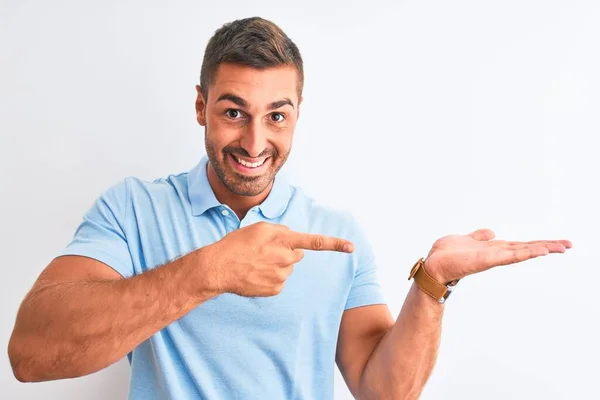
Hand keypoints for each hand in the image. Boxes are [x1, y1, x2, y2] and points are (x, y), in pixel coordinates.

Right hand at [204, 221, 353, 296]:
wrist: (218, 268)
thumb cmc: (237, 245)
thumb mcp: (259, 228)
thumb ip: (281, 231)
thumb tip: (293, 241)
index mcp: (283, 240)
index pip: (314, 242)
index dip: (334, 244)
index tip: (351, 247)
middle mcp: (286, 258)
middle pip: (297, 254)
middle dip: (286, 252)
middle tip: (264, 251)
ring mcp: (281, 276)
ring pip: (287, 268)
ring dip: (277, 264)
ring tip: (256, 262)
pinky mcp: (276, 289)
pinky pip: (280, 281)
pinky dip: (271, 277)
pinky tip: (256, 274)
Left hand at [423, 228, 571, 282]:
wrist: (433, 266)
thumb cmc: (446, 256)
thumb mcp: (465, 240)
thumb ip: (479, 237)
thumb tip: (491, 233)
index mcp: (492, 249)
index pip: (519, 245)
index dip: (537, 243)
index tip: (556, 243)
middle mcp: (495, 254)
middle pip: (525, 248)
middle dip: (547, 246)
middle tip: (568, 245)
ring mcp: (492, 258)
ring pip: (521, 252)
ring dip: (540, 248)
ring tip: (559, 247)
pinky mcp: (486, 260)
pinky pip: (508, 256)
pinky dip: (524, 253)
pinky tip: (538, 250)